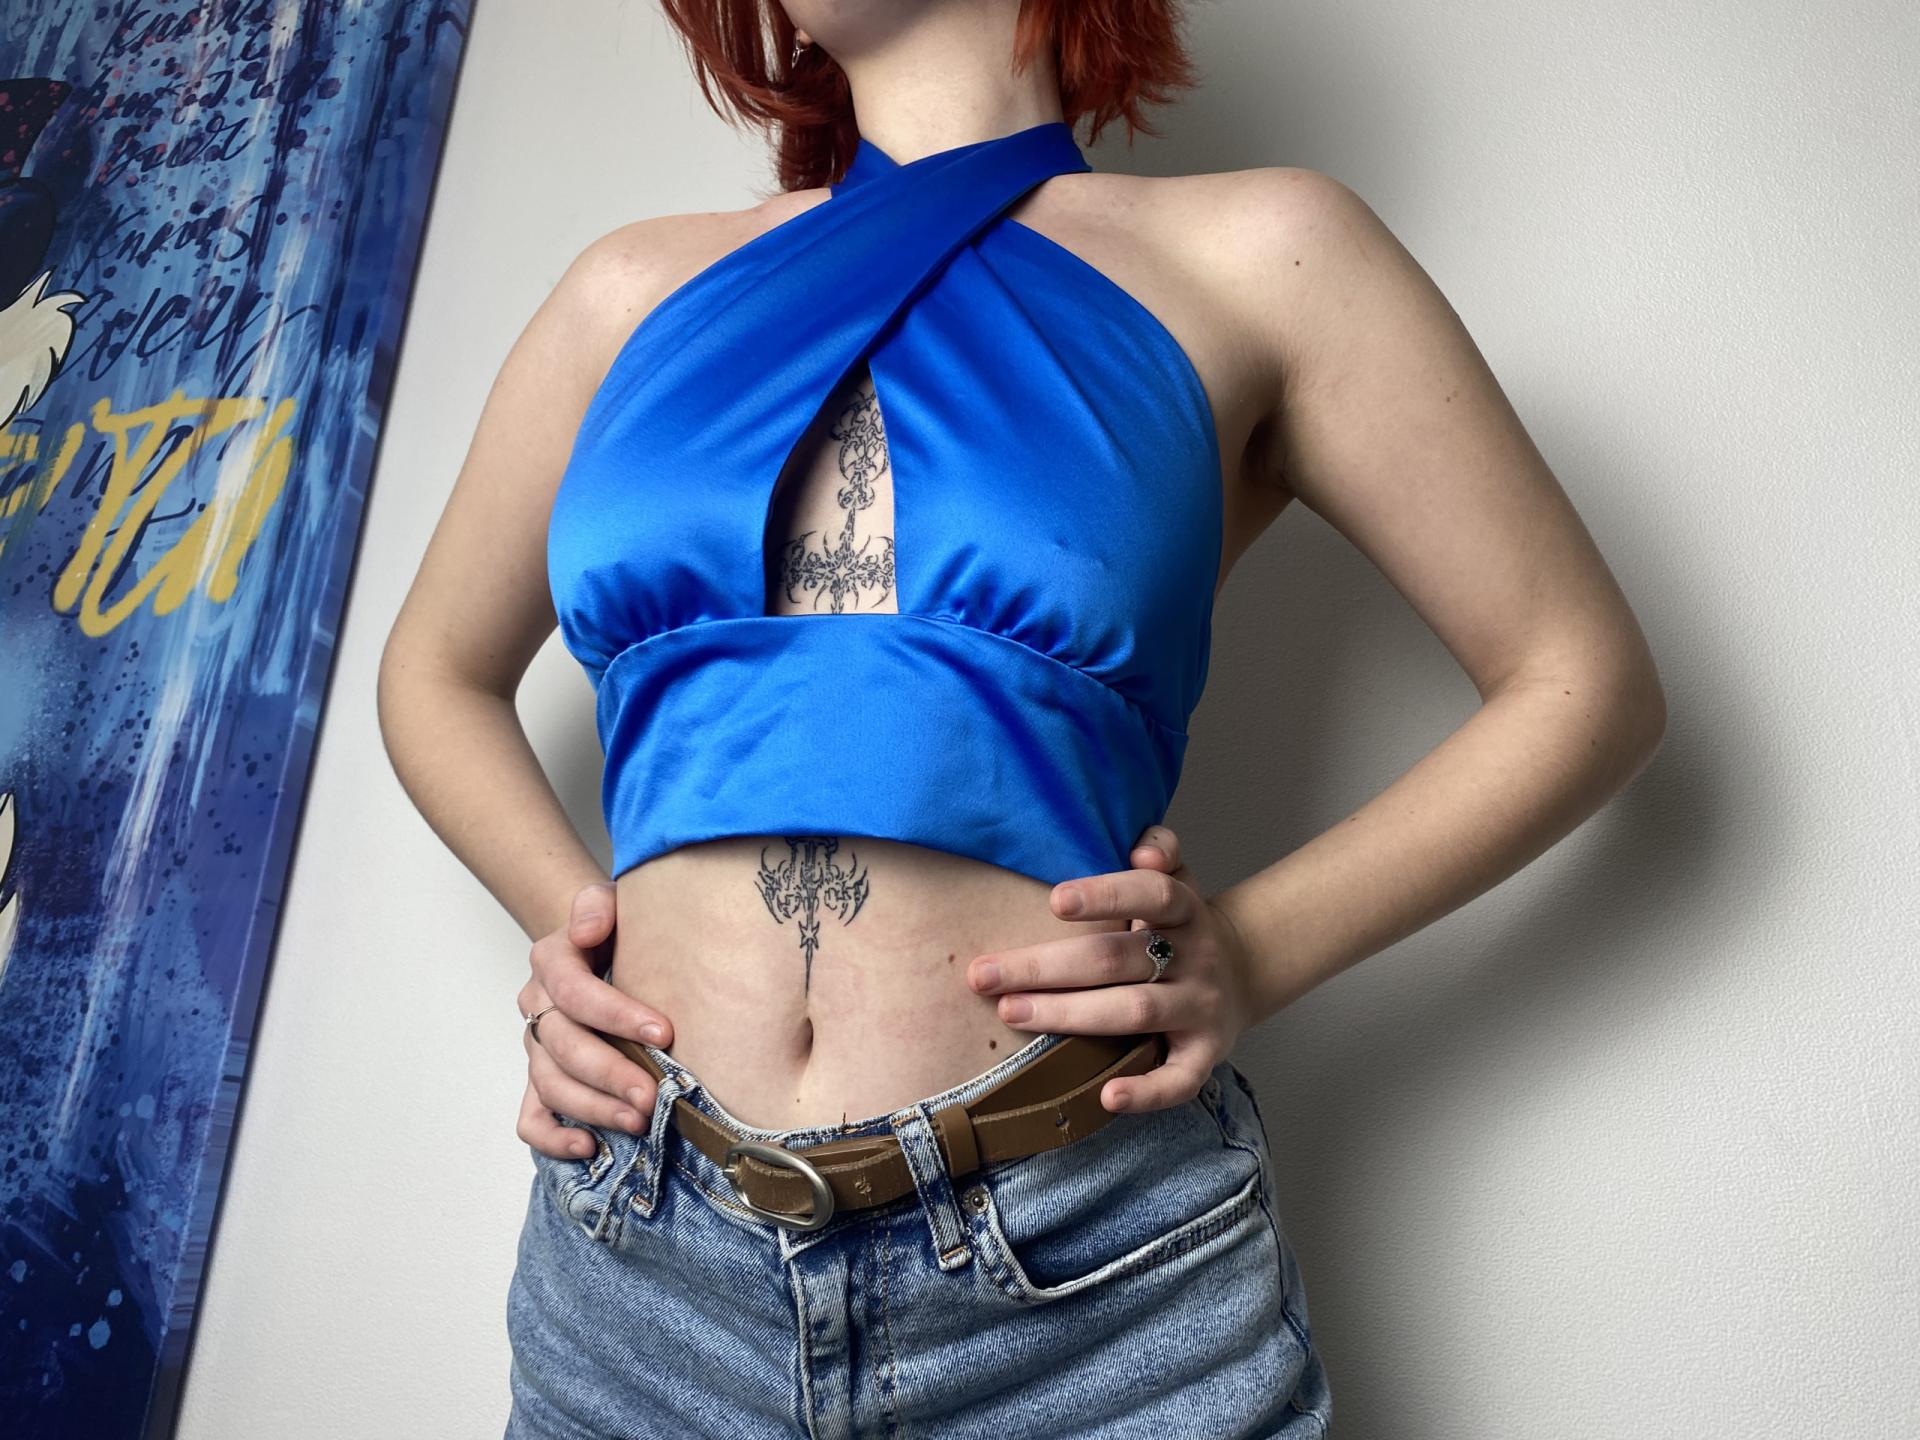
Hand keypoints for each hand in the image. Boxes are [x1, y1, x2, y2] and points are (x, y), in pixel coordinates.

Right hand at [514, 880, 676, 1159]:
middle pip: (564, 1047)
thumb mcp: (613, 903)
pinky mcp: (540, 1080)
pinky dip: (554, 1139)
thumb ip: (598, 904)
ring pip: (550, 1086)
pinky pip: (531, 1118)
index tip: (664, 1034)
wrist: (603, 947)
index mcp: (552, 961)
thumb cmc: (619, 931)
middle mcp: (538, 1006)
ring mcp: (537, 1047)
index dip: (617, 1015)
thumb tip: (588, 927)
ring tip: (638, 1121)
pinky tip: (590, 1145)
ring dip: (594, 1108)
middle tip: (652, 1094)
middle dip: (610, 1073)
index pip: (575, 993)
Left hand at [964, 824, 1260, 1114]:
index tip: (1053, 901)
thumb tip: (1142, 848)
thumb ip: (1160, 850)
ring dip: (1069, 1015)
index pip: (1150, 894)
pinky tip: (1106, 1096)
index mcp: (1186, 910)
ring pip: (1135, 1012)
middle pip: (1118, 959)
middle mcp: (1196, 958)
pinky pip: (1180, 1079)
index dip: (1106, 895)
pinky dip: (1147, 1092)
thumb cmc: (1180, 925)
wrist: (1242, 973)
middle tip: (985, 976)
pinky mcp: (1205, 1054)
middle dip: (1047, 967)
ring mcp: (1202, 1008)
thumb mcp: (1177, 879)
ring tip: (1011, 1012)